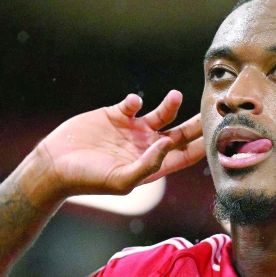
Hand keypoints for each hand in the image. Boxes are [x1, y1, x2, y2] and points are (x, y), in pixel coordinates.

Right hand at [26, 91, 203, 202]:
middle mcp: (146, 147)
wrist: (55, 166)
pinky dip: (135, 100)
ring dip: (171, 105)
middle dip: (197, 124)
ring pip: (162, 114)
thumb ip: (148, 165)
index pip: (185, 156)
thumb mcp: (121, 180)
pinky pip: (132, 103)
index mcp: (152, 165)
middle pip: (181, 134)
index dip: (203, 147)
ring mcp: (132, 130)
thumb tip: (168, 145)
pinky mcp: (115, 115)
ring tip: (176, 96)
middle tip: (215, 110)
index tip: (220, 137)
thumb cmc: (88, 180)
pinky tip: (131, 103)